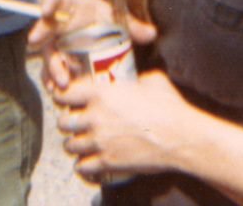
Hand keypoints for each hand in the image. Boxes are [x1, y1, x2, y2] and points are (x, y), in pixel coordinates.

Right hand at [28, 0, 156, 90]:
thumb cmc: (103, 19)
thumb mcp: (116, 18)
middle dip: (41, 34)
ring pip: (48, 53)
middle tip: (36, 43)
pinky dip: (54, 80)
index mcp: (71, 5)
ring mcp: (55, 42)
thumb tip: (151, 33)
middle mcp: (58, 23)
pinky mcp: (57, 60)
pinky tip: (57, 90)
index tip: (45, 11)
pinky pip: (51, 71)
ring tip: (61, 82)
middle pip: (46, 27)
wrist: (99, 32)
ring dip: (52, 66)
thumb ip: (131, 24)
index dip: (49, 2)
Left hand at [54, 71, 191, 181]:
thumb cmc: (168, 106)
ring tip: (82, 143)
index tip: (64, 98)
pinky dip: (83, 165)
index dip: (61, 96)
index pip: (65, 93)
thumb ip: (135, 76)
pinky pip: (81, 167)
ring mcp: (99, 141)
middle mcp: (95, 117)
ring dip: (74, 144)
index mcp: (101, 93)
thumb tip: (136, 74)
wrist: (180, 136)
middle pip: (62, 122)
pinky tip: (88, 162)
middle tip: (75, 123)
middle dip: (67, 122)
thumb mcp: (150, 80)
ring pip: (70, 146)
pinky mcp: (107, 162)